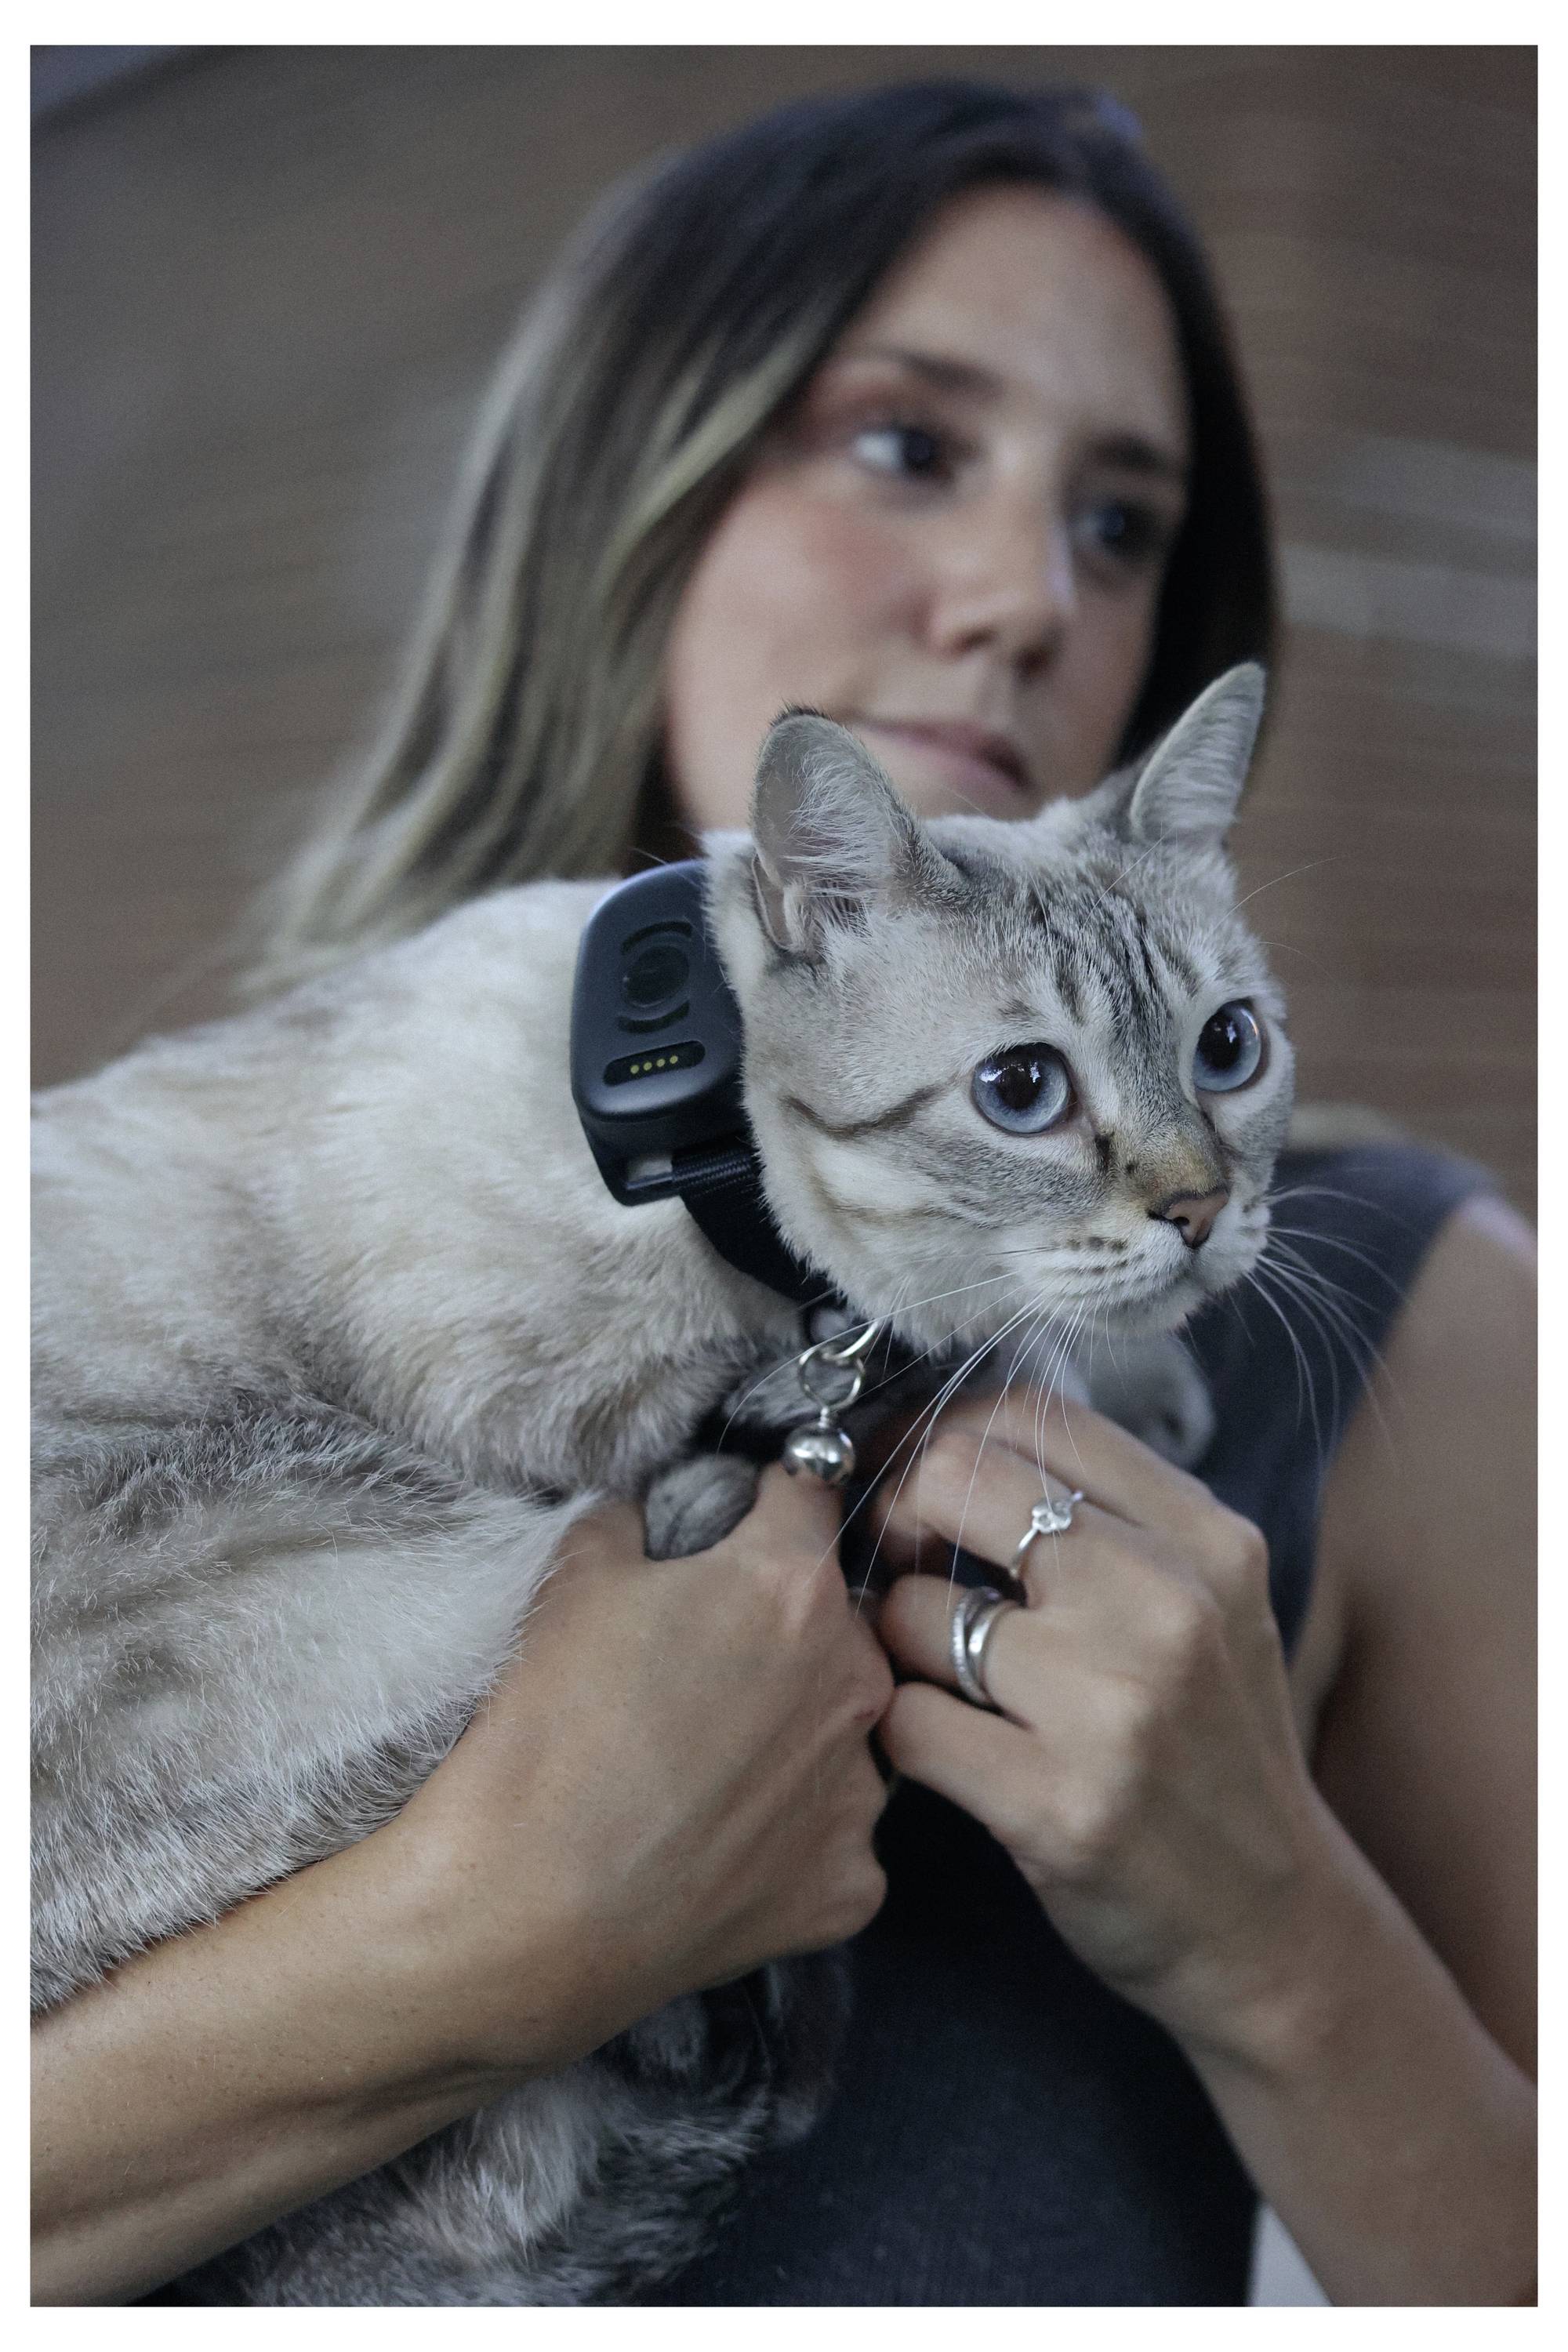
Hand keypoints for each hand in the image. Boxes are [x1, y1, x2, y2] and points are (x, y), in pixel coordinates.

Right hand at [383, 1466, 892, 2081]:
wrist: (527, 1907)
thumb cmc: (550, 1731)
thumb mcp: (574, 1580)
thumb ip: (632, 1523)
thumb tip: (648, 1517)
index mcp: (796, 1586)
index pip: (811, 1496)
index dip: (769, 1501)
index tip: (745, 1519)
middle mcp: (856, 1680)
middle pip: (836, 1624)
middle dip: (782, 1631)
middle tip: (702, 1670)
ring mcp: (862, 1791)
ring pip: (841, 1732)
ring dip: (794, 1734)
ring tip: (705, 1769)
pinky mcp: (851, 1884)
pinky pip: (833, 1836)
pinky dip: (788, 1836)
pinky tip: (718, 1845)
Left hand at [870, 1388, 1341, 2066]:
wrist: (1273, 1923)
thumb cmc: (1209, 1747)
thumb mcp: (1203, 1603)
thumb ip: (1104, 1517)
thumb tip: (950, 1445)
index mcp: (1203, 1538)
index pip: (1028, 1414)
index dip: (940, 1434)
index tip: (913, 1480)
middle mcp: (1165, 1603)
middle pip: (956, 1482)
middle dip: (898, 1519)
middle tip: (899, 1569)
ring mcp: (1113, 1706)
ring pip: (913, 1610)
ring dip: (895, 1644)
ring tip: (935, 1676)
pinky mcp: (1056, 1805)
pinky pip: (906, 1722)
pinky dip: (900, 1734)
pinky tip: (942, 1749)